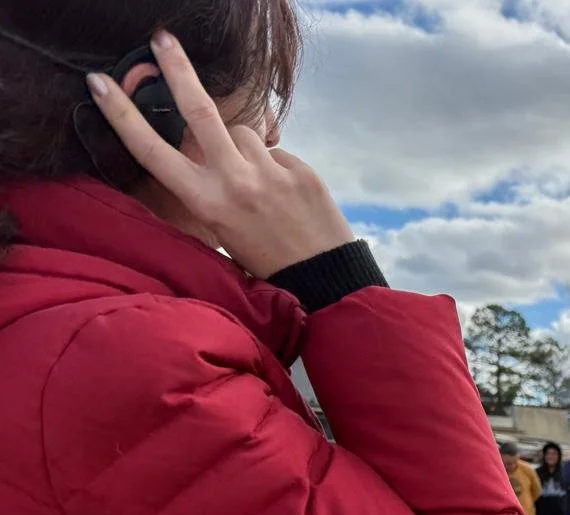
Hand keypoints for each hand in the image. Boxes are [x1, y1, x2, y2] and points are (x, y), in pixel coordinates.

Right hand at [88, 32, 355, 278]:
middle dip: (178, 69)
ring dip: (244, 148)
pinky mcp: (300, 169)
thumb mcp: (220, 230)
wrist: (324, 276)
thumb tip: (200, 147)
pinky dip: (275, 166)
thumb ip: (207, 187)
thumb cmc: (266, 258)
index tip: (100, 83)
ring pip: (243, 133)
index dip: (121, 115)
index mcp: (206, 202)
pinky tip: (286, 196)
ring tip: (261, 188)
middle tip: (163, 38)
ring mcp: (269, 172)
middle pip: (199, 110)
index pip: (152, 151)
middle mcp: (234, 182)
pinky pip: (275, 152)